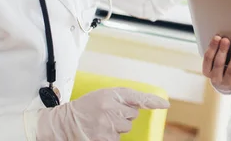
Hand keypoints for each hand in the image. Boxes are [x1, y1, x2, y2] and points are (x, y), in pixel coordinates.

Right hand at [36, 87, 168, 140]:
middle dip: (123, 114)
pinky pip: (119, 138)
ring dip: (118, 126)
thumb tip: (142, 103)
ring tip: (102, 122)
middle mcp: (110, 110)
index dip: (153, 101)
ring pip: (126, 127)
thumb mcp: (103, 95)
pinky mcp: (105, 139)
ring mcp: (108, 126)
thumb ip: (123, 97)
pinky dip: (112, 135)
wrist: (65, 123)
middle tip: (107, 113)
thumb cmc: (86, 107)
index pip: (137, 97)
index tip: (165, 104)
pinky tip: (100, 131)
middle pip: (132, 114)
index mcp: (110, 95)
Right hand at [202, 36, 230, 93]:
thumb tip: (222, 36)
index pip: (208, 58)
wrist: (226, 84)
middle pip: (218, 64)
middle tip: (226, 40)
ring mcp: (226, 83)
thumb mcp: (214, 61)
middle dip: (222, 51)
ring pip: (230, 71)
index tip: (217, 37)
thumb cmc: (220, 67)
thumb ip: (217, 51)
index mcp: (207, 71)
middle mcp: (215, 78)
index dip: (212, 47)